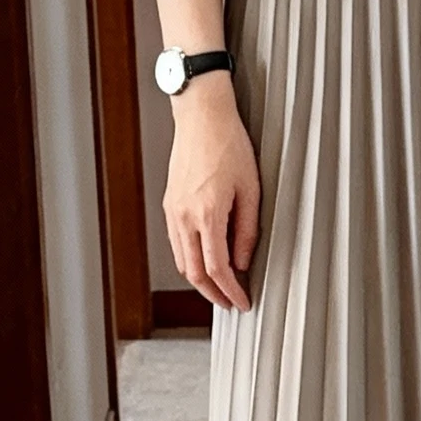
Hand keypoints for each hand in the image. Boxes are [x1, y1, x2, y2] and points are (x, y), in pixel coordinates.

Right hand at [164, 71, 260, 311]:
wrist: (201, 116)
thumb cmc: (230, 145)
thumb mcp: (251, 189)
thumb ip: (247, 230)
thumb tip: (242, 263)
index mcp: (208, 214)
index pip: (218, 268)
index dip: (231, 292)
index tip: (243, 303)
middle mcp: (185, 217)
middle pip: (194, 273)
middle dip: (213, 294)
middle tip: (230, 303)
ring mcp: (173, 212)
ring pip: (182, 261)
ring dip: (200, 280)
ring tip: (220, 288)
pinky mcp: (169, 205)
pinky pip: (176, 244)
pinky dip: (190, 260)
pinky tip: (205, 261)